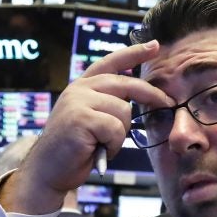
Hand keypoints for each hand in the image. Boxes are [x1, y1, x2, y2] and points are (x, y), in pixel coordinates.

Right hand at [0, 40, 167, 213]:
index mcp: (82, 86)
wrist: (48, 170)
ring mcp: (78, 102)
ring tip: (103, 144)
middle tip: (168, 104)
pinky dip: (112, 145)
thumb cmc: (74, 149)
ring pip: (124, 112)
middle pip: (126, 85)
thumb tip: (142, 96)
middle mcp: (79, 89)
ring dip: (120, 134)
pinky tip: (99, 150)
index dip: (133, 53)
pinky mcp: (81, 118)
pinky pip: (115, 129)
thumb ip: (107, 103)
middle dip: (151, 95)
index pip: (111, 62)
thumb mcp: (91, 119)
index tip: (155, 45)